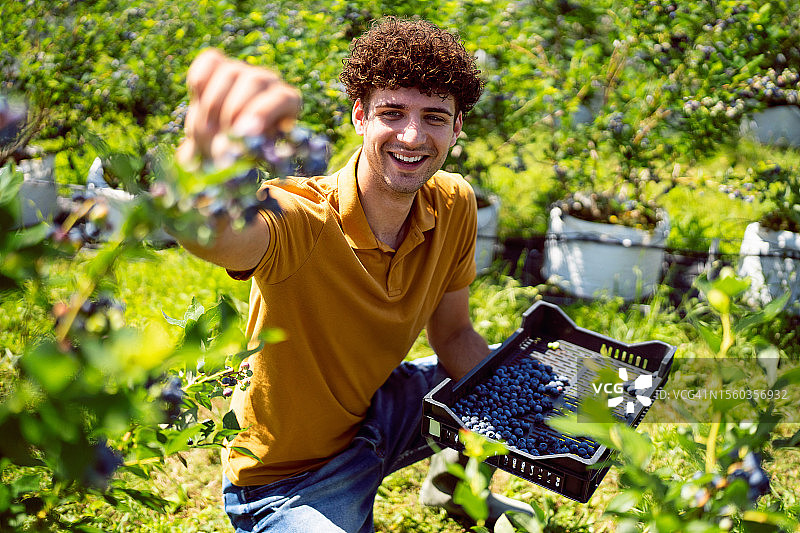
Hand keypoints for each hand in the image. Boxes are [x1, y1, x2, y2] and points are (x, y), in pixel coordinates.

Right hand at [177, 49, 301, 168]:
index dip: (263, 112)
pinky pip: (210, 62)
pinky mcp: (217, 64)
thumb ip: (246, 146)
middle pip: (256, 80)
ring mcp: (243, 70)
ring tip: (208, 129)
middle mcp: (269, 82)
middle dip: (235, 108)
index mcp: (287, 103)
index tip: (245, 133)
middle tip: (222, 134)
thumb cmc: (237, 153)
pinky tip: (197, 100)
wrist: (213, 146)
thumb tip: (241, 136)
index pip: (283, 97)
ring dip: (214, 103)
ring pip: (231, 72)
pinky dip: (201, 80)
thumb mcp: (245, 155)